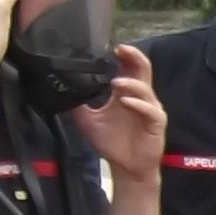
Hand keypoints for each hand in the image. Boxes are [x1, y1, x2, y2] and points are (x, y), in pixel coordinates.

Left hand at [70, 45, 166, 179]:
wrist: (126, 168)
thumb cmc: (112, 144)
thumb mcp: (88, 122)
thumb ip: (77, 105)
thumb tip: (59, 91)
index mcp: (126, 93)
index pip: (129, 67)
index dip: (124, 55)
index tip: (112, 46)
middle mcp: (140, 97)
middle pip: (143, 70)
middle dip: (134, 57)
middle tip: (120, 49)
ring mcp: (150, 110)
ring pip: (145, 89)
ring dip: (131, 84)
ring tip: (116, 82)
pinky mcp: (156, 124)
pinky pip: (150, 110)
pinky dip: (138, 104)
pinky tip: (125, 101)